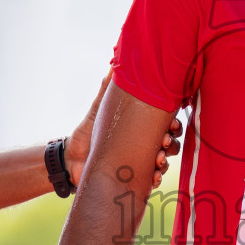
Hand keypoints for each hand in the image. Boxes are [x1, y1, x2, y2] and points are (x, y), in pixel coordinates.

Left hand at [66, 71, 182, 188]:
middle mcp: (145, 144)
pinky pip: (151, 179)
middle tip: (165, 141)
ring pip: (164, 161)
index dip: (173, 123)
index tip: (171, 123)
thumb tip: (113, 65)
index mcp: (141, 127)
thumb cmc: (86, 132)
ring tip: (158, 160)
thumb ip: (107, 89)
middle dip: (172, 142)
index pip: (165, 123)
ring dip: (165, 160)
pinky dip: (156, 178)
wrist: (71, 159)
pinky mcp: (134, 178)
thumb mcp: (98, 110)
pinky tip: (154, 177)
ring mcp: (141, 162)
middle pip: (171, 142)